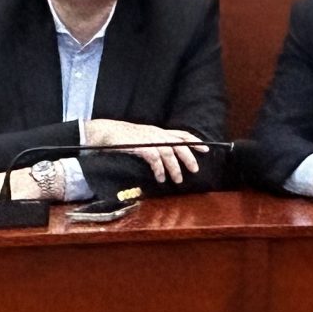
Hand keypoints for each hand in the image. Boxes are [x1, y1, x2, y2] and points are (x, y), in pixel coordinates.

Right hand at [82, 119, 204, 186]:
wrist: (107, 132)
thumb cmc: (124, 137)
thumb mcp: (144, 138)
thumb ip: (155, 144)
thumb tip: (165, 158)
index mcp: (159, 131)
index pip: (181, 134)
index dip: (194, 141)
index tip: (205, 149)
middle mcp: (157, 133)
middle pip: (179, 144)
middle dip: (189, 157)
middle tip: (195, 170)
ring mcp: (149, 139)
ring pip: (169, 153)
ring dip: (174, 168)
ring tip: (177, 180)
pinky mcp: (141, 146)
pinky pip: (155, 159)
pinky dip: (159, 169)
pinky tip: (160, 178)